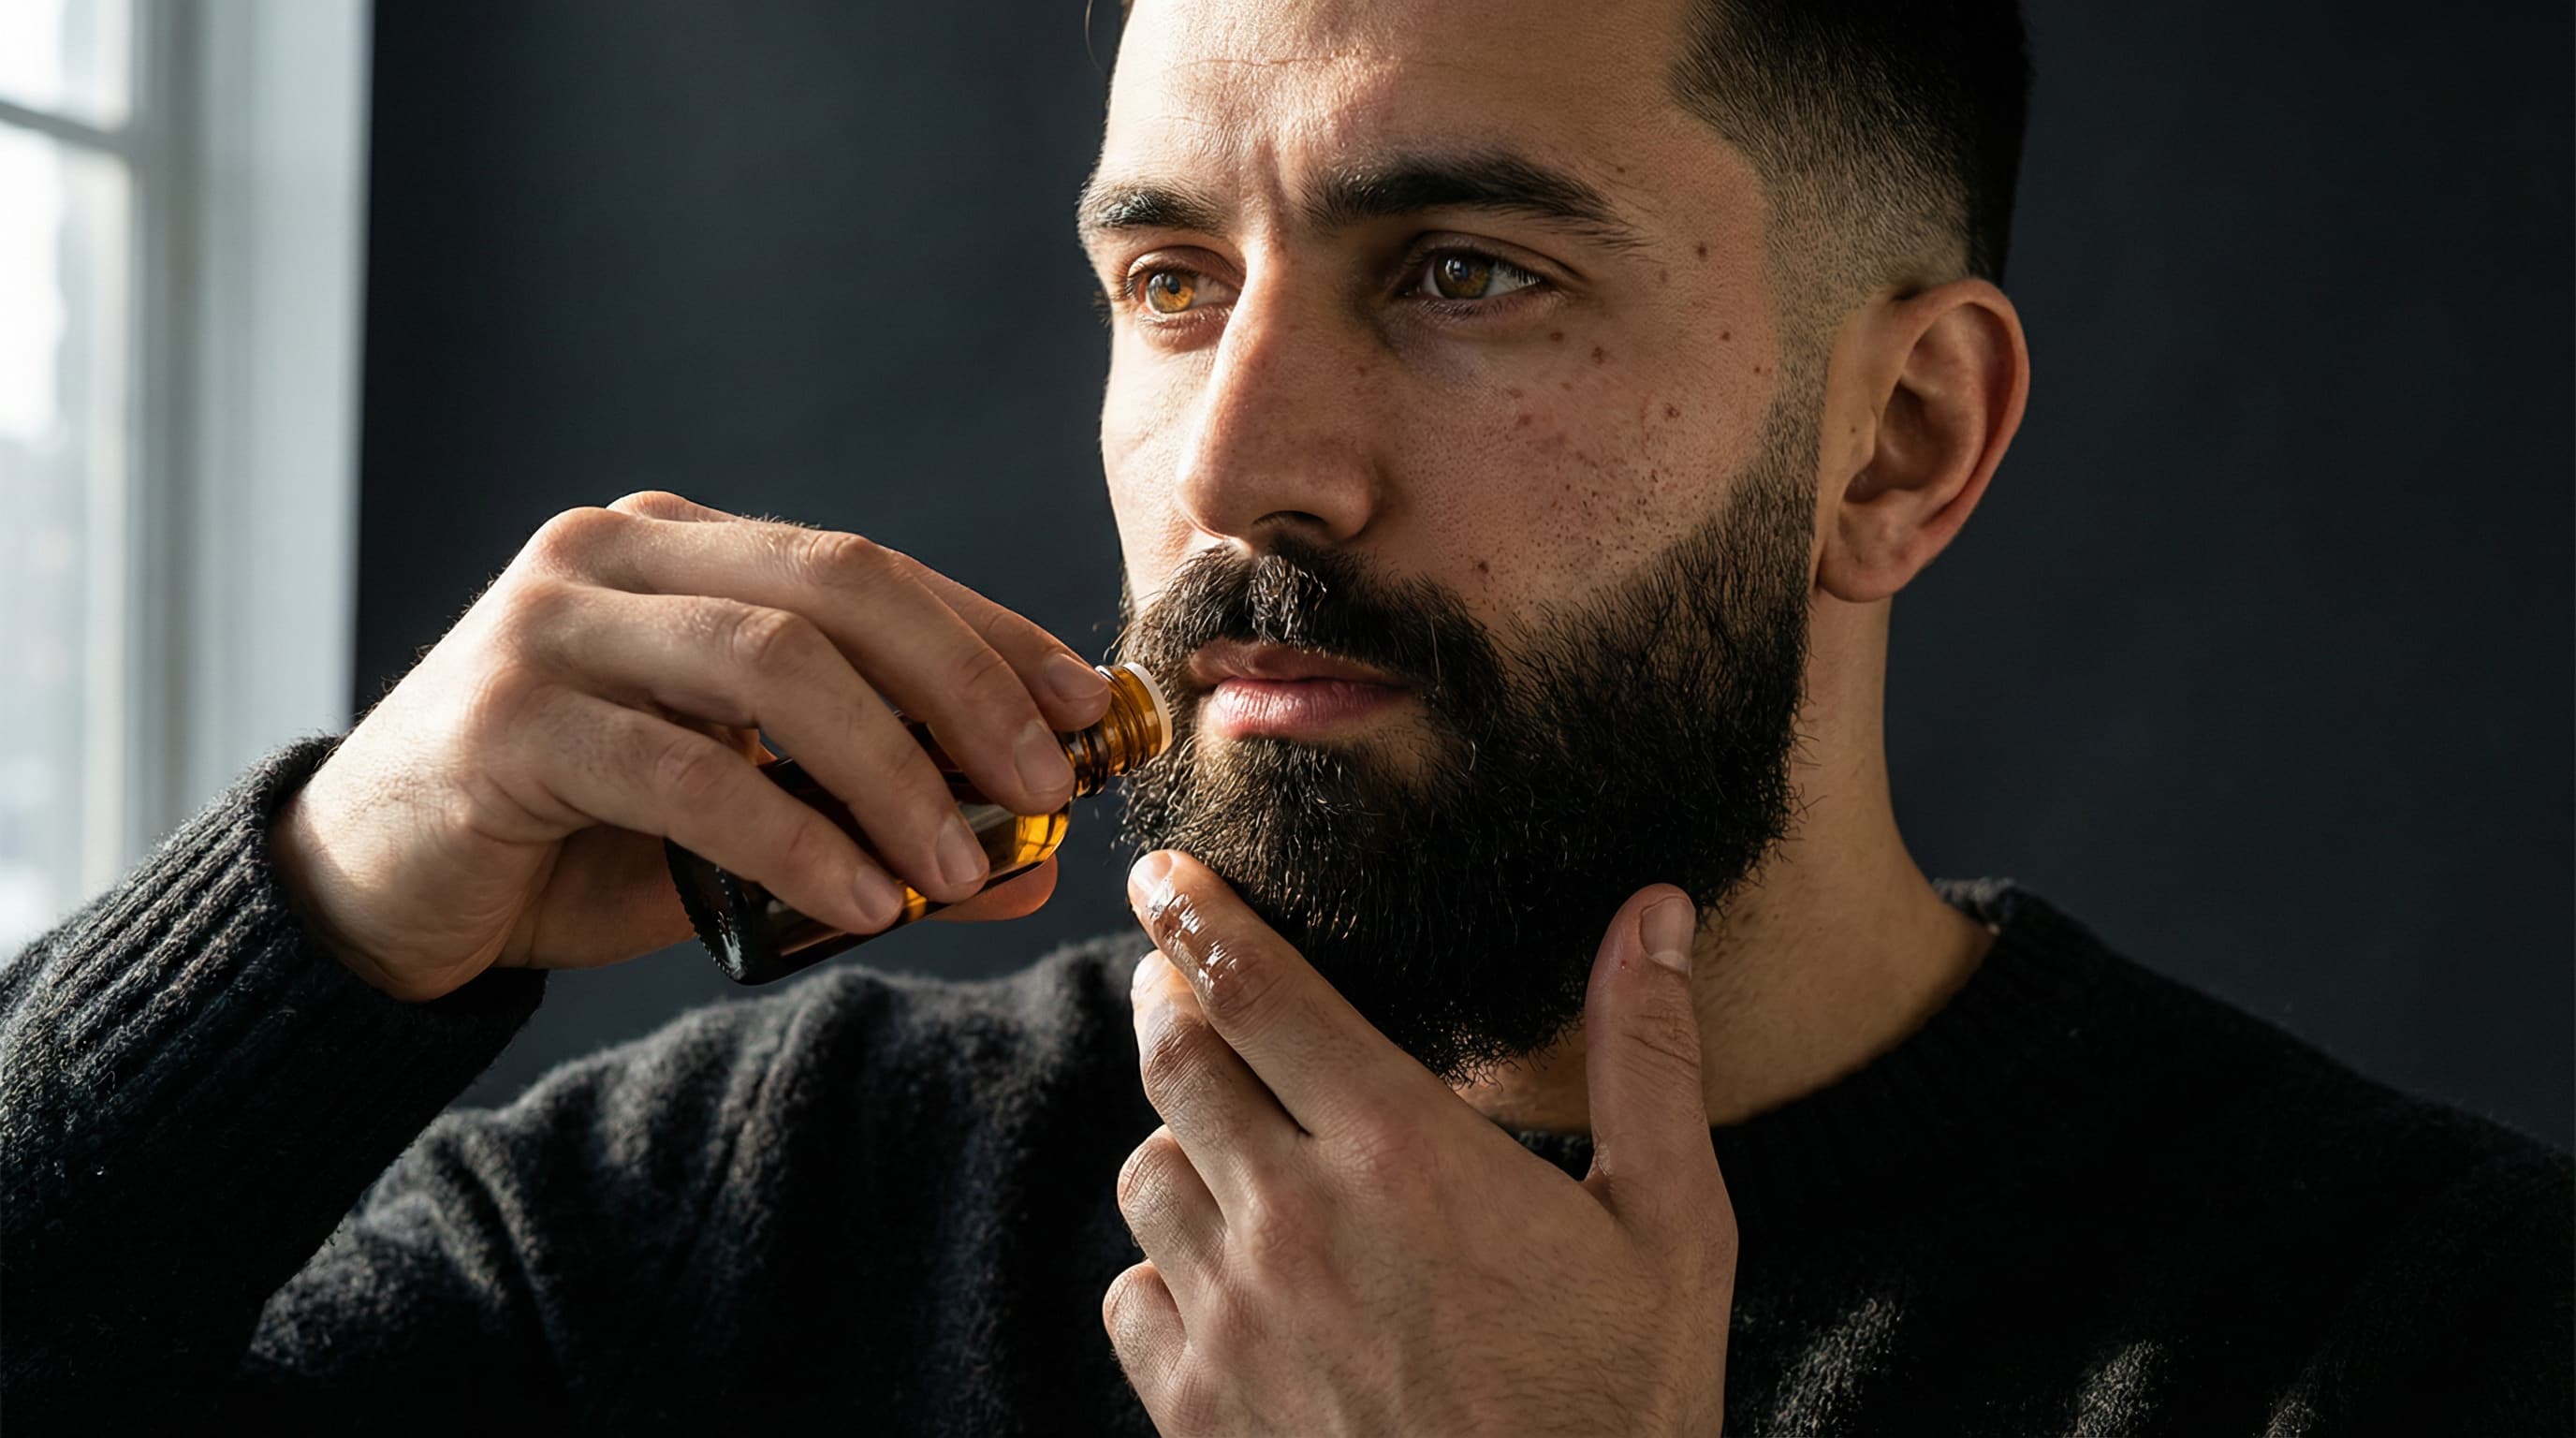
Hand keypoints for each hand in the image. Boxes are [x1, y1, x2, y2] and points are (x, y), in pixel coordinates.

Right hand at [272, 491, 1111, 1001]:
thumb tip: (1031, 869)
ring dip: (891, 770)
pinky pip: (686, 768)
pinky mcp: (508, 717)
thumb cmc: (573, 845)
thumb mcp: (746, 834)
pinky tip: (858, 903)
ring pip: (771, 663)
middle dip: (965, 687)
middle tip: (1048, 787)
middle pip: (838, 587)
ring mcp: (553, 623)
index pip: (872, 569)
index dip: (992, 634)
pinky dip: (791, 837)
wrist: (374, 894)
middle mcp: (616, 553)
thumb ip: (875, 833)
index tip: (1091, 713)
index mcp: (684, 551)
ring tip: (961, 869)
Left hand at [1106, 851, 1734, 1435]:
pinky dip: (1160, 1265)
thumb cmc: (1618, 1405)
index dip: (1193, 914)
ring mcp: (1232, 1320)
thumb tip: (1654, 913)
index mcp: (1402, 1153)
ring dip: (1173, 1136)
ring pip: (1144, 1174)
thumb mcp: (1671, 1228)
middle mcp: (1293, 1221)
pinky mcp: (1196, 1408)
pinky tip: (1221, 1273)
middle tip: (1177, 974)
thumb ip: (1647, 1060)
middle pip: (1172, 1060)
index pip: (1255, 989)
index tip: (1162, 873)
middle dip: (1165, 996)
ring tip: (1222, 1133)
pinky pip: (1130, 1296)